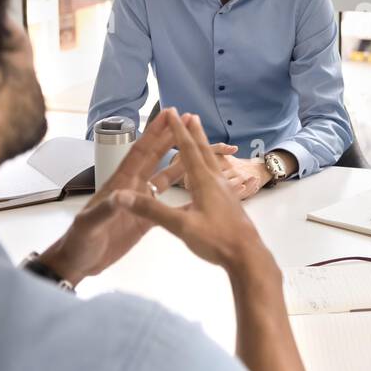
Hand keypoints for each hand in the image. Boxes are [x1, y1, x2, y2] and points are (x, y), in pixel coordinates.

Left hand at [38, 109, 189, 286]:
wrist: (78, 263)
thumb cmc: (80, 242)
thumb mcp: (90, 224)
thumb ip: (106, 209)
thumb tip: (122, 195)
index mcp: (120, 184)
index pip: (140, 153)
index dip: (154, 133)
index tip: (169, 116)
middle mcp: (132, 188)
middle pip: (155, 159)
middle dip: (171, 139)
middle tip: (189, 123)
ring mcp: (140, 203)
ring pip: (164, 178)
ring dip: (180, 164)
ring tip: (199, 151)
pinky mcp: (145, 220)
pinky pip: (168, 204)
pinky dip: (183, 198)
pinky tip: (197, 194)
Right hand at [112, 111, 271, 276]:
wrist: (248, 257)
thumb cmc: (216, 240)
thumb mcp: (182, 227)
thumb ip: (152, 211)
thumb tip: (122, 197)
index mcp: (203, 182)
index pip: (188, 150)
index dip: (178, 131)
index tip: (172, 113)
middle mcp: (215, 181)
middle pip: (203, 152)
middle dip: (194, 133)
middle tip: (190, 115)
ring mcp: (225, 191)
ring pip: (213, 164)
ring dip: (204, 148)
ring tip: (201, 138)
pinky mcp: (230, 202)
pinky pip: (218, 177)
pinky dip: (211, 167)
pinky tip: (212, 176)